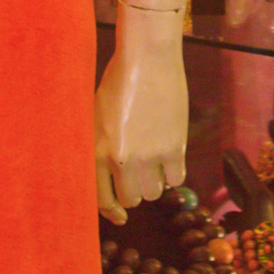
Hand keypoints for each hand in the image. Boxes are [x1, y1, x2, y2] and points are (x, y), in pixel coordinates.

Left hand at [94, 14, 189, 225]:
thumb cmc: (118, 80)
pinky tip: (171, 157)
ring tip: (156, 162)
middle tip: (140, 175)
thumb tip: (109, 174)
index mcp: (97, 151)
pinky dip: (174, 174)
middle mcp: (122, 159)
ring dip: (155, 182)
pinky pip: (177, 180)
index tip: (121, 216)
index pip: (102, 199)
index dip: (112, 212)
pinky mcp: (174, 147)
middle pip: (132, 199)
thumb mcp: (96, 115)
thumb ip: (100, 146)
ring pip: (155, 192)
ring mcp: (150, 155)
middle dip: (135, 191)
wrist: (148, 57)